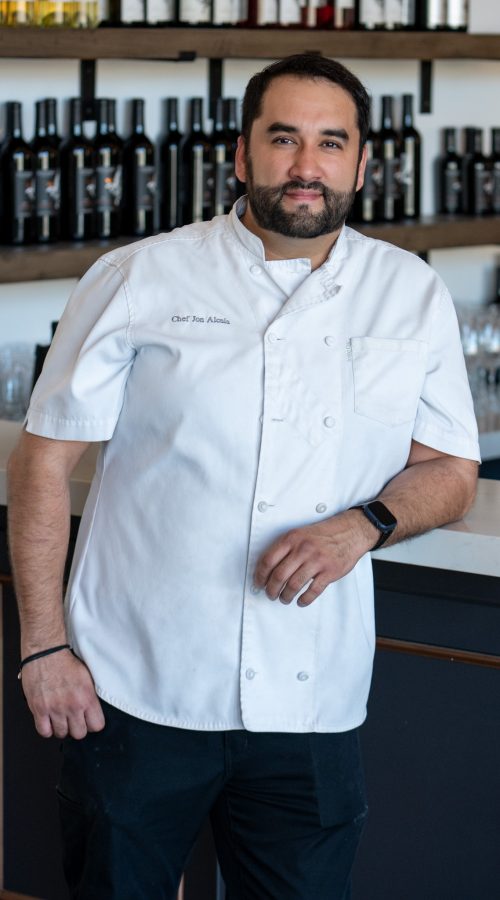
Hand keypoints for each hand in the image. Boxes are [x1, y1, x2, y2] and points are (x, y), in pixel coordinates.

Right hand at [20, 650, 104, 739]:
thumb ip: (91, 696)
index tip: (89, 721)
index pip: (97, 725)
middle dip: (77, 728)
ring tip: (60, 718)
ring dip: (62, 728)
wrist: (46, 652)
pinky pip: (44, 731)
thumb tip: (93, 710)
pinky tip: (49, 721)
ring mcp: (55, 709)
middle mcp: (72, 705)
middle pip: (79, 733)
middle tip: (74, 720)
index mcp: (87, 697)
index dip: (93, 724)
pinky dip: (47, 729)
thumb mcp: (88, 677)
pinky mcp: (39, 709)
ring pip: (62, 734)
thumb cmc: (65, 661)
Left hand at [253, 510, 376, 606]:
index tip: (258, 583)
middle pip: (279, 575)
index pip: (268, 560)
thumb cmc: (323, 535)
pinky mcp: (330, 571)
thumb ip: (285, 548)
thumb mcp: (300, 534)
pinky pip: (313, 591)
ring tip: (284, 599)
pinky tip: (301, 601)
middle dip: (271, 590)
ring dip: (286, 596)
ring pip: (294, 585)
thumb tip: (267, 569)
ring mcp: (317, 561)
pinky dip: (304, 599)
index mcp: (292, 539)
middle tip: (271, 594)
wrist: (349, 532)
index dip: (260, 575)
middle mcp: (303, 549)